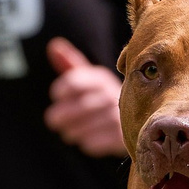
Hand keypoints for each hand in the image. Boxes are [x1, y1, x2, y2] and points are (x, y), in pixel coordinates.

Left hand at [43, 38, 126, 156]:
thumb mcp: (89, 79)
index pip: (75, 82)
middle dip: (61, 115)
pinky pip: (93, 143)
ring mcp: (118, 117)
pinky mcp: (121, 138)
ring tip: (69, 132)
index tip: (57, 95)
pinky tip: (87, 140)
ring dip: (71, 131)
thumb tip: (53, 45)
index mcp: (101, 79)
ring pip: (84, 127)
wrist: (135, 120)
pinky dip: (87, 143)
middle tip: (53, 120)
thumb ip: (70, 65)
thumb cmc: (101, 97)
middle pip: (79, 107)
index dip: (61, 89)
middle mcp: (111, 95)